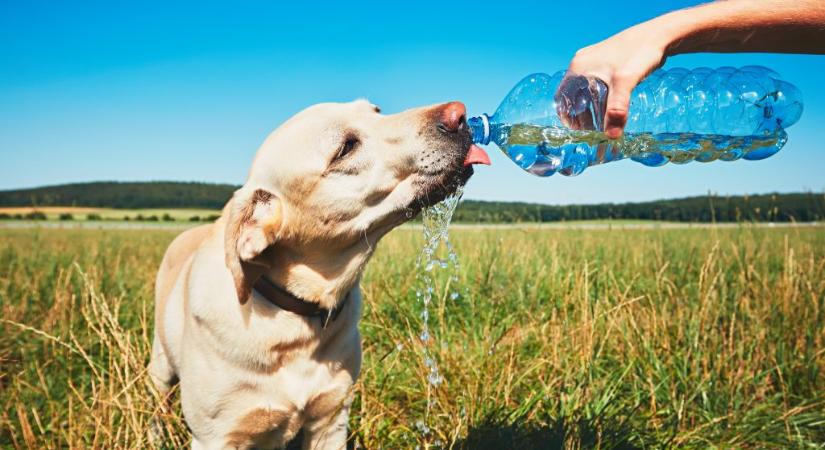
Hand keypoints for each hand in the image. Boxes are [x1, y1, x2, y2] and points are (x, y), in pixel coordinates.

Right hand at [563, 21, 669, 138]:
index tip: (579, 132)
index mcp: (578, 67)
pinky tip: (613, 109)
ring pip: (586, 92)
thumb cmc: (640, 53)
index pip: (562, 98)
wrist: (660, 35)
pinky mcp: (606, 64)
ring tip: (604, 124)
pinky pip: (597, 86)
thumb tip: (611, 136)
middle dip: (582, 116)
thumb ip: (617, 109)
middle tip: (594, 132)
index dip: (567, 117)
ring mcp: (594, 63)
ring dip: (592, 109)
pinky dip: (601, 100)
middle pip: (574, 97)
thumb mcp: (626, 82)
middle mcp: (582, 64)